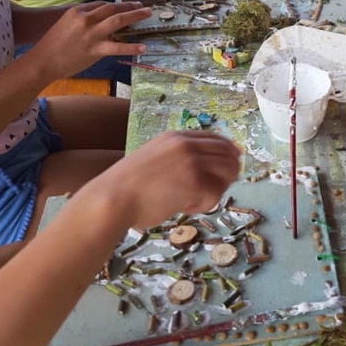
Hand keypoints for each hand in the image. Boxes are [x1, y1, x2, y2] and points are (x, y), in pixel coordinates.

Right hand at [27, 2, 150, 80]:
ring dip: (135, 15)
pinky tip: (143, 47)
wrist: (43, 60)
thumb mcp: (66, 24)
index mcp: (77, 11)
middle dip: (129, 6)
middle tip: (143, 5)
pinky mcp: (95, 49)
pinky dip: (132, 47)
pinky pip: (118, 47)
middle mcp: (86, 19)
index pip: (102, 4)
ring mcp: (91, 33)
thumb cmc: (52, 44)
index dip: (116, 5)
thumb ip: (82, 20)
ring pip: (118, 21)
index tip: (127, 5)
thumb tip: (99, 21)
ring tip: (148, 14)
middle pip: (113, 8)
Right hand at [87, 131, 240, 228]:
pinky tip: (185, 208)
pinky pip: (215, 194)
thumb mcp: (154, 156)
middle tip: (220, 188)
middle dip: (230, 173)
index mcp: (176, 136)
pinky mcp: (195, 182)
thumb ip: (177, 156)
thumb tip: (205, 166)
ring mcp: (193, 162)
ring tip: (196, 201)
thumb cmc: (128, 185)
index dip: (229, 152)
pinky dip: (204, 205)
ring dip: (216, 190)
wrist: (112, 198)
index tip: (234, 163)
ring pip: (227, 173)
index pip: (216, 138)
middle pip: (228, 154)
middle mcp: (187, 144)